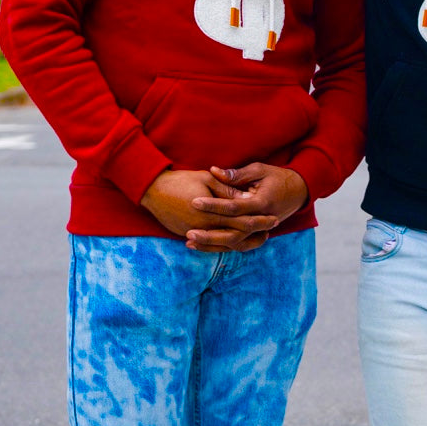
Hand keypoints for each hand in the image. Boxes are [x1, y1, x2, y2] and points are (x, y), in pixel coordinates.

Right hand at [141, 169, 275, 251]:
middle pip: (237, 236)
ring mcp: (196, 233)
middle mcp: (204, 227)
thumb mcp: (207, 179)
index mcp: (211, 212)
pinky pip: (212, 245)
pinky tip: (238, 241)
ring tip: (260, 238)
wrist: (152, 189)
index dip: (260, 220)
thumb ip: (227, 190)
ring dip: (245, 242)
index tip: (274, 218)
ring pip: (225, 245)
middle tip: (271, 229)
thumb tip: (247, 198)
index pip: (242, 220)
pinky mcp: (188, 235)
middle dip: (256, 233)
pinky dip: (227, 245)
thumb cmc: (181, 180)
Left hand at [184, 163, 309, 251]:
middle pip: (234, 233)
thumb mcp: (259, 170)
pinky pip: (237, 245)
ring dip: (212, 245)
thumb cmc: (277, 177)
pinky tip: (200, 246)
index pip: (234, 207)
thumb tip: (214, 170)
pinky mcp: (257, 235)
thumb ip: (236, 174)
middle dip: (210, 235)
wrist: (299, 192)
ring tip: (190, 242)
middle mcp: (261, 221)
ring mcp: (260, 231)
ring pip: (235, 244)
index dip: (213, 205)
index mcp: (262, 203)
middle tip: (188, 232)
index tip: (194, 202)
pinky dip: (218, 247)